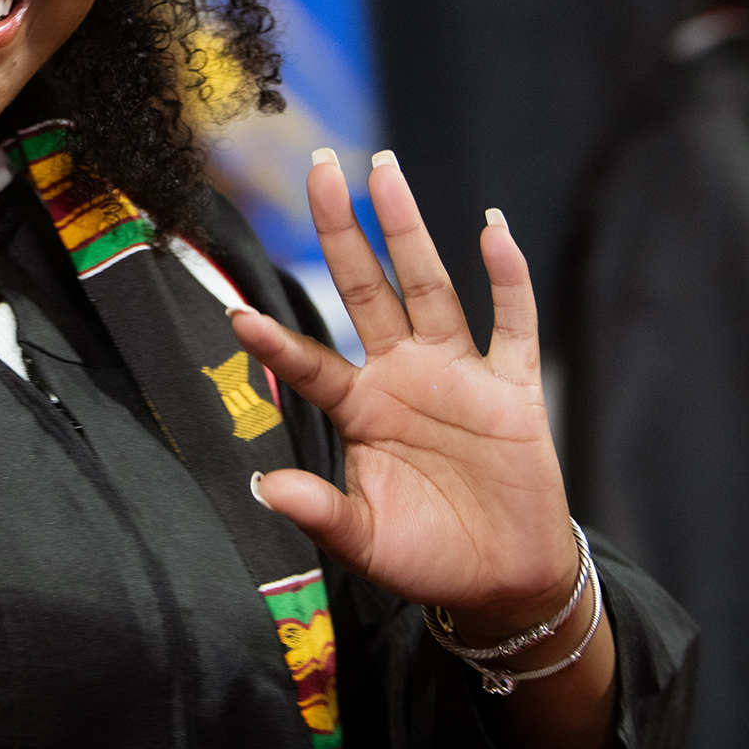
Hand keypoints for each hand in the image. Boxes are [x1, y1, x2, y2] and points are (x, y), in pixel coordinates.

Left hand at [230, 150, 577, 628]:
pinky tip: (493, 229)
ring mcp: (458, 374)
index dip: (276, 340)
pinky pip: (513, 321)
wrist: (503, 580)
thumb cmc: (428, 556)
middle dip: (343, 229)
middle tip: (321, 168)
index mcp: (361, 408)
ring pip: (429, 286)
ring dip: (408, 229)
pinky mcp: (512, 388)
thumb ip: (321, 513)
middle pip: (366, 288)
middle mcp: (403, 375)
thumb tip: (265, 489)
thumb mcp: (365, 542)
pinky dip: (507, 277)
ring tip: (386, 173)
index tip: (236, 313)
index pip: (310, 362)